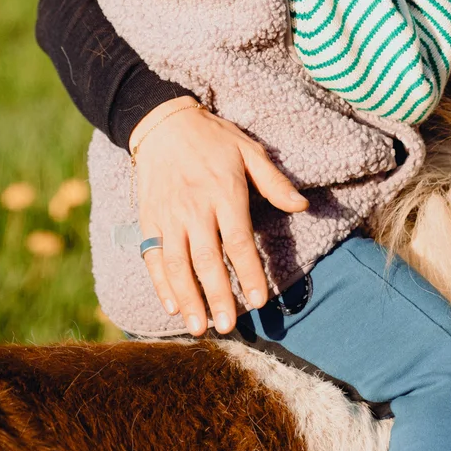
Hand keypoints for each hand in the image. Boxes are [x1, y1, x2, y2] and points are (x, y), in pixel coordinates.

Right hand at [130, 101, 308, 336]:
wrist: (164, 123)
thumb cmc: (213, 138)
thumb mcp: (249, 151)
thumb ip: (274, 181)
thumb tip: (302, 206)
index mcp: (224, 192)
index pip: (238, 241)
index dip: (250, 273)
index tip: (260, 301)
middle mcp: (194, 208)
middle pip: (207, 260)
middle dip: (218, 296)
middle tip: (228, 326)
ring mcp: (168, 216)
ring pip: (177, 265)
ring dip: (189, 299)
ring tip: (200, 327)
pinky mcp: (148, 220)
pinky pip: (152, 257)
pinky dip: (160, 284)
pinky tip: (171, 305)